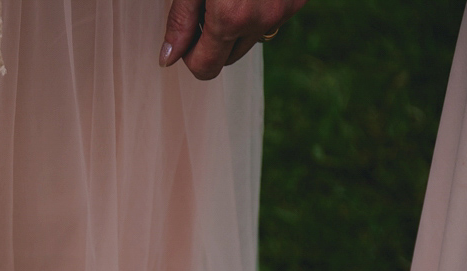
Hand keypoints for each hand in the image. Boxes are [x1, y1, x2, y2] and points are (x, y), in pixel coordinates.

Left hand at [159, 0, 305, 80]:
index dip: (190, 57)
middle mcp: (262, 19)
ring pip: (251, 40)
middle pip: (228, 58)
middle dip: (213, 43)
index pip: (205, 68)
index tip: (186, 37)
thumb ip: (180, 22)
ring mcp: (285, 10)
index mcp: (231, 17)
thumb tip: (167, 59)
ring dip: (237, 28)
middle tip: (207, 9)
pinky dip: (259, 11)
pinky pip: (271, 20)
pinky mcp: (299, 0)